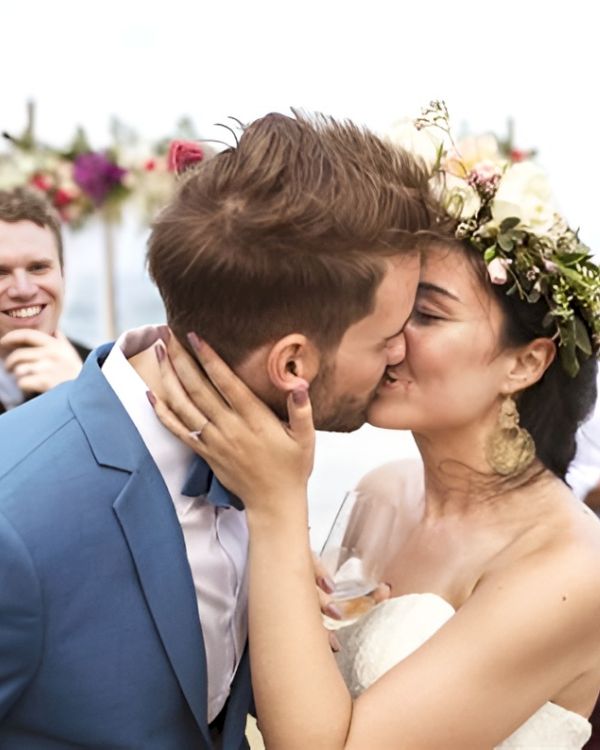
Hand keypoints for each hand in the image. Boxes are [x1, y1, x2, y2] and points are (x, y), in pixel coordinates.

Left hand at [0, 329, 83, 392]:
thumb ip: (61, 342)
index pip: (28, 334)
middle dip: (9, 363)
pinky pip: (22, 382)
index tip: (2, 342)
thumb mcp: (71, 355)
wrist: (89, 393)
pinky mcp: (46, 381)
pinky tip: (31, 388)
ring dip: (18, 375)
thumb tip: (56, 331)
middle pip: (19, 355)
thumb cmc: (77, 375)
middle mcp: (52, 353)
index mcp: (56, 345)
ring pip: (19, 369)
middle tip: (9, 368)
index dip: (11, 337)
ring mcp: (49, 367)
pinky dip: (24, 386)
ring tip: (22, 378)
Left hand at [150, 331, 315, 512]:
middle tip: (167, 334)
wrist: (274, 503)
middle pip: (198, 388)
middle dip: (181, 359)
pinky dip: (162, 412)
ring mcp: (214, 441)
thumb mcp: (306, 439)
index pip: (226, 382)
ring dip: (168, 378)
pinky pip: (178, 430)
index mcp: (254, 419)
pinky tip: (150, 395)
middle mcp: (229, 427)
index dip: (208, 358)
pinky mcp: (205, 453)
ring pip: (184, 405)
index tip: (195, 336)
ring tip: (158, 352)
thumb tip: (299, 384)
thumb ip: (302, 410)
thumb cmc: (292, 467)